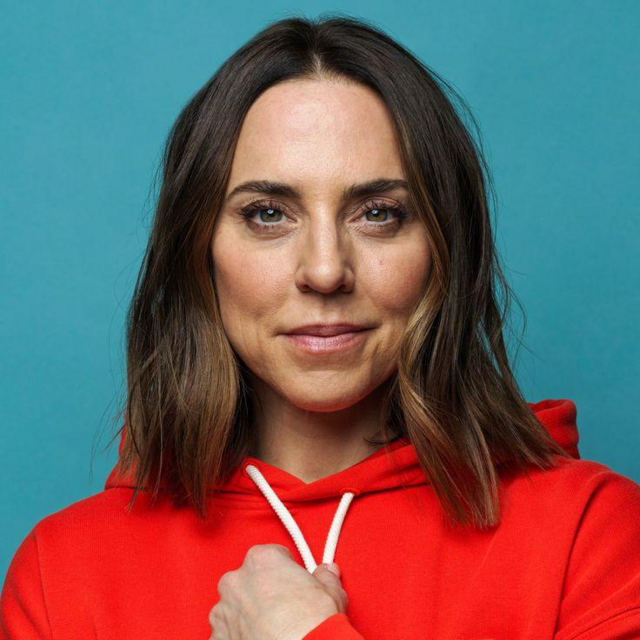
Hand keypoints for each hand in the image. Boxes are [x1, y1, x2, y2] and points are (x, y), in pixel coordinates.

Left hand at [209, 543, 347, 639]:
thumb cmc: (312, 622)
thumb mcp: (331, 592)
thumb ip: (324, 576)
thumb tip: (327, 572)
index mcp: (261, 559)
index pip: (272, 556)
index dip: (285, 571)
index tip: (293, 584)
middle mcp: (236, 580)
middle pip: (249, 580)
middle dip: (262, 591)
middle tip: (283, 608)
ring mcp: (223, 611)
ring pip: (235, 607)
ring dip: (248, 615)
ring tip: (272, 630)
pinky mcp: (218, 638)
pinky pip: (228, 633)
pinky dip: (239, 637)